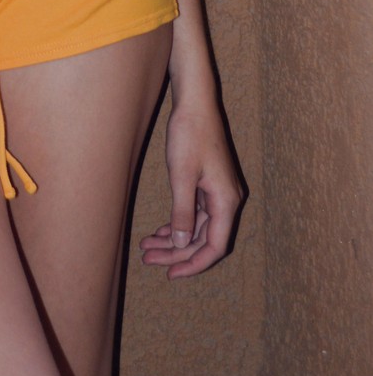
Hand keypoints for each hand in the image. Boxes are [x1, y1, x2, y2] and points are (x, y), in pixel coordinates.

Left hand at [140, 93, 243, 278]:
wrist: (194, 102)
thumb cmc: (189, 134)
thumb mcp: (181, 175)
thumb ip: (182, 213)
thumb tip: (181, 246)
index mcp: (227, 202)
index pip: (215, 247)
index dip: (193, 264)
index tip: (170, 273)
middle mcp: (227, 201)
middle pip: (204, 240)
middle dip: (177, 253)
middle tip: (148, 259)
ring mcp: (218, 193)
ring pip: (197, 228)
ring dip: (174, 239)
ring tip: (147, 247)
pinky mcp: (208, 184)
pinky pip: (195, 213)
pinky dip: (178, 223)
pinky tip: (159, 230)